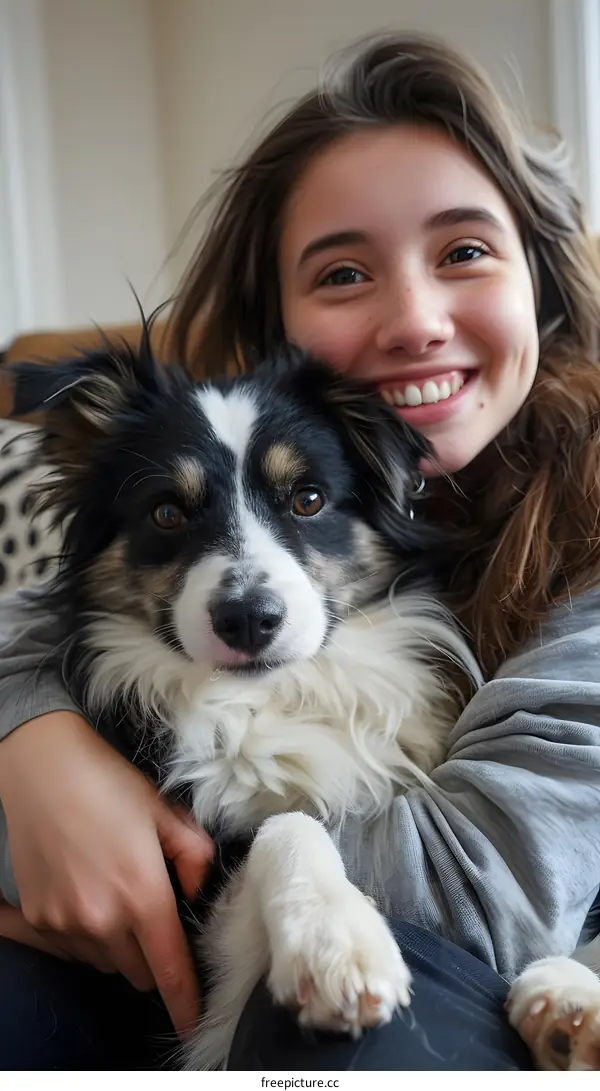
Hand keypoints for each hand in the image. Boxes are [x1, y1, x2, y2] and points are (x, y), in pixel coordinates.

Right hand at [0, 711, 213, 1038]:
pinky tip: (85, 894)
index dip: (186, 1001)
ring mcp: (63, 923)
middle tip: (149, 906)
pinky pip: (71, 947)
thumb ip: (195, 856)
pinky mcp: (36, 918)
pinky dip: (84, 934)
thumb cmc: (108, 784)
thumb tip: (196, 890)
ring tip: (113, 889)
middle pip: (137, 971)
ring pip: (104, 961)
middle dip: (150, 953)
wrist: (41, 767)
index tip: (193, 1021)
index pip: (170, 969)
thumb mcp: (165, 811)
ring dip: (117, 944)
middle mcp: (101, 920)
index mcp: (142, 895)